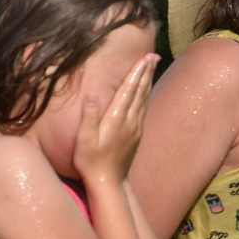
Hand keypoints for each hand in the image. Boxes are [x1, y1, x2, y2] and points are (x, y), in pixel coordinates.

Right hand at [72, 53, 156, 183]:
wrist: (109, 183)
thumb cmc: (91, 161)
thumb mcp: (85, 140)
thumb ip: (89, 117)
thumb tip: (92, 94)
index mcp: (116, 119)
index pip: (129, 90)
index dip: (137, 72)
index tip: (144, 57)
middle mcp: (130, 121)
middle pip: (140, 91)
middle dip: (146, 72)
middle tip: (154, 55)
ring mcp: (135, 128)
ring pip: (144, 99)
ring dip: (148, 81)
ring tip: (152, 67)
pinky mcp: (137, 135)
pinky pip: (143, 109)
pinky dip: (145, 96)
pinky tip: (146, 92)